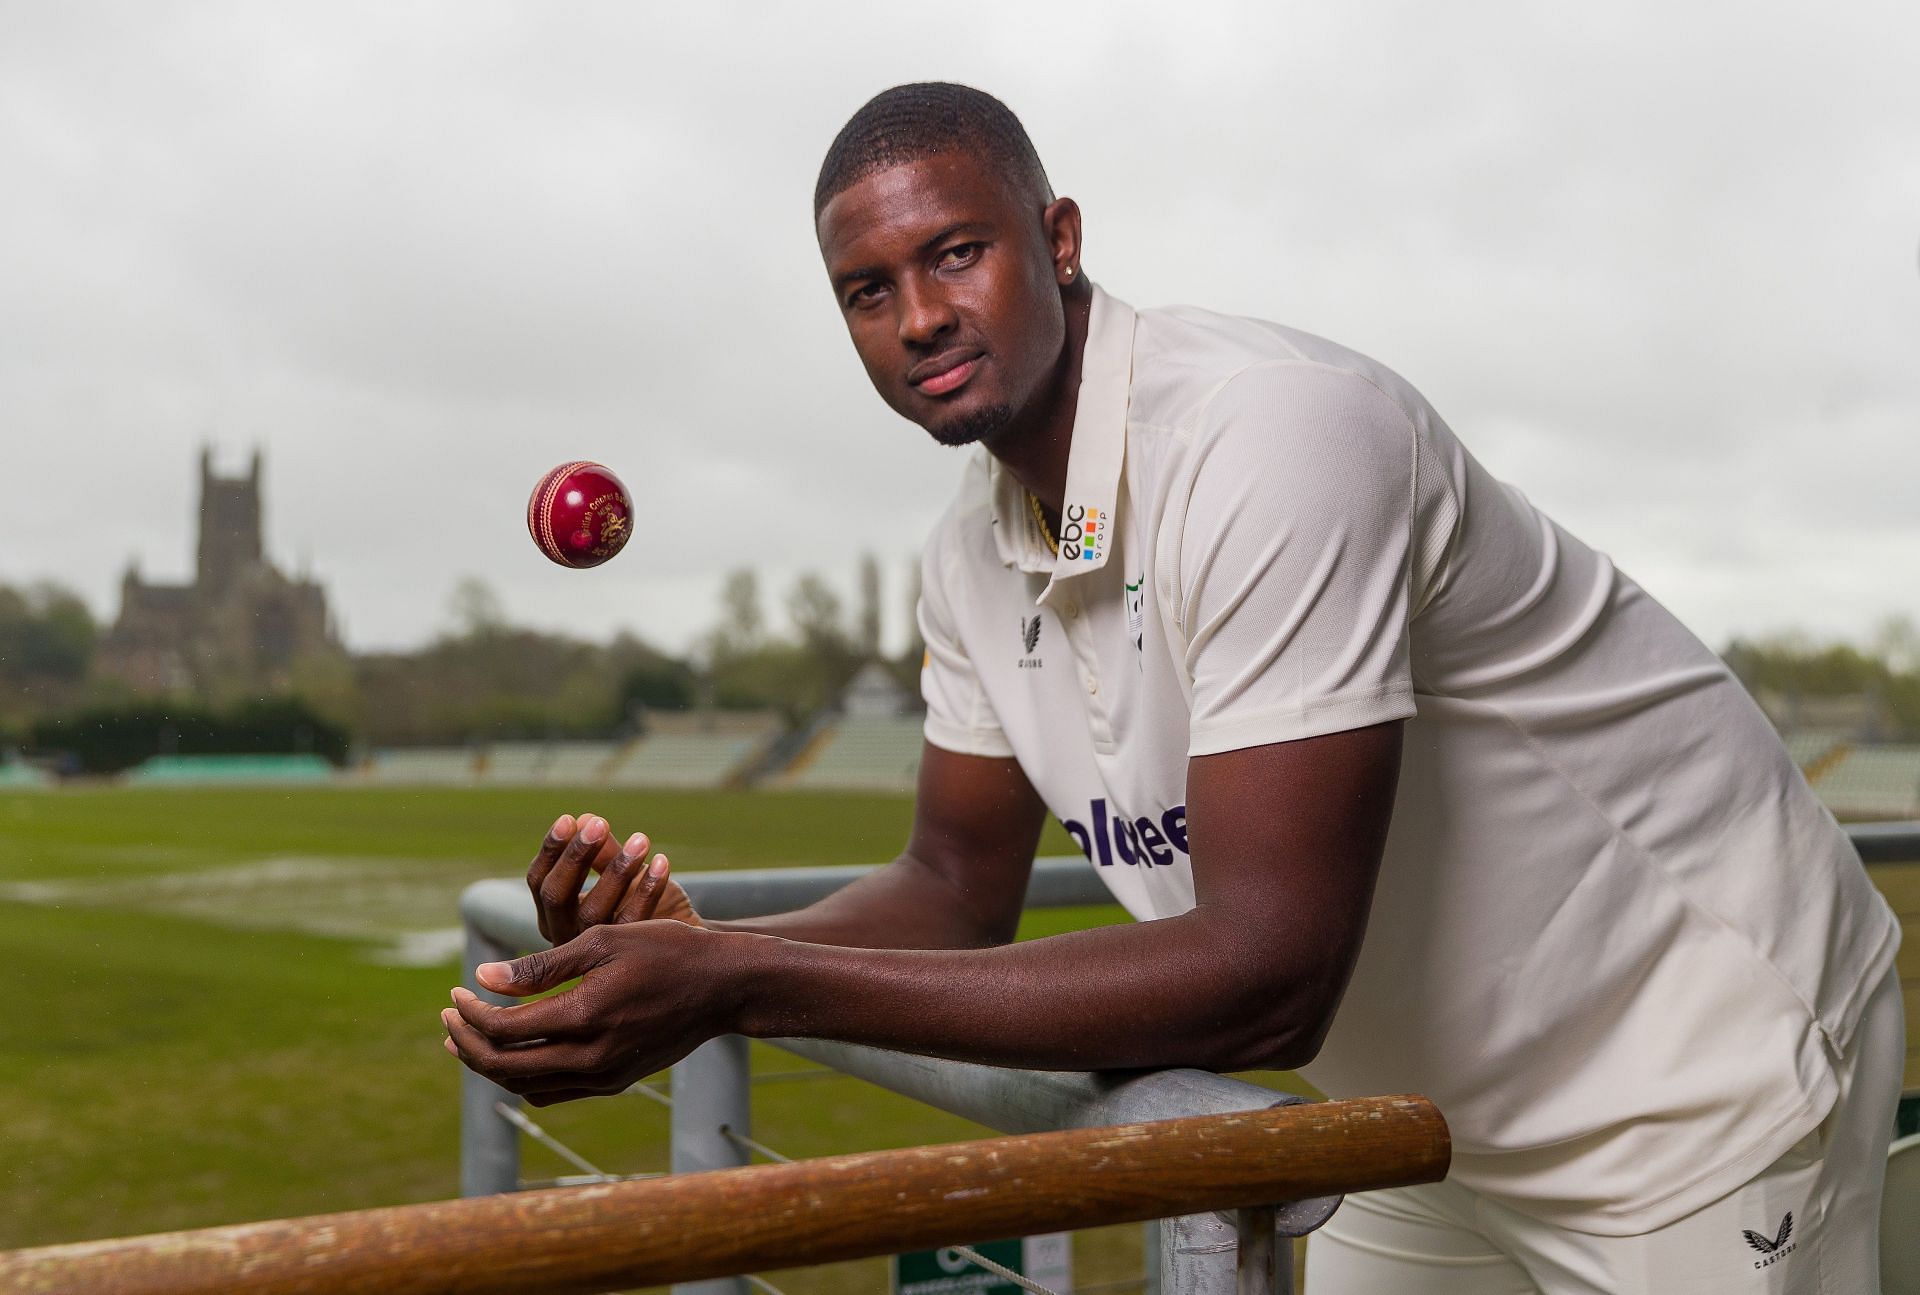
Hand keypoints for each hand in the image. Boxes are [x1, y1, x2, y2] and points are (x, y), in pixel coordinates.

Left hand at [443, 921, 730, 1104]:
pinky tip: (515, 1052)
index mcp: (586, 1016)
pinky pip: (555, 1092)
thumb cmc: (667, 950)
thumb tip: (483, 978)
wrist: (726, 986)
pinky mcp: (616, 1081)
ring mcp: (606, 1076)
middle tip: (450, 1016)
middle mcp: (593, 1057)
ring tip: (468, 1037)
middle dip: (467, 1043)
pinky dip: (524, 1078)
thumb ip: (542, 965)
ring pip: (526, 1087)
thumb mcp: (603, 941)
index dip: (469, 1013)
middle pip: (505, 1067)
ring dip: (491, 1064)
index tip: (456, 990)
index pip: (503, 1029)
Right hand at [527, 813, 700, 945]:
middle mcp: (564, 937)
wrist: (679, 946)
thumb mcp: (619, 874)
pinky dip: (647, 890)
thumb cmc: (642, 903)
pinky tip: (662, 862)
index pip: (539, 880)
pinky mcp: (623, 957)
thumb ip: (602, 853)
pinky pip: (632, 921)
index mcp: (553, 915)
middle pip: (557, 897)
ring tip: (641, 840)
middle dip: (576, 857)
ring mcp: (590, 953)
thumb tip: (586, 818)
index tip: (569, 818)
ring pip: (593, 911)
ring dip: (617, 871)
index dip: (552, 849)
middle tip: (599, 824)